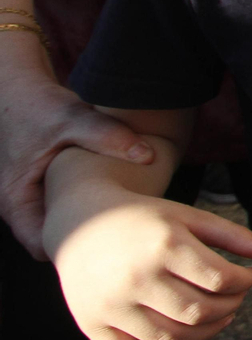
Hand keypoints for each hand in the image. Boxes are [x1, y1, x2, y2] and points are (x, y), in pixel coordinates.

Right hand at [0, 71, 154, 258]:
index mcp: (15, 200)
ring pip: (58, 227)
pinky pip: (62, 211)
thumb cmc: (37, 106)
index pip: (42, 247)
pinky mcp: (40, 191)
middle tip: (125, 231)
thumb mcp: (72, 118)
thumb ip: (108, 136)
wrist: (16, 91)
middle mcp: (17, 207)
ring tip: (121, 215)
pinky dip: (84, 208)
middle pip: (53, 242)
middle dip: (86, 241)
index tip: (109, 238)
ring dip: (86, 223)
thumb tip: (148, 155)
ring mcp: (28, 200)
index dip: (74, 248)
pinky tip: (112, 198)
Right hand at [46, 187, 251, 339]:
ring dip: (205, 334)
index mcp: (164, 246)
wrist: (79, 222)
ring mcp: (111, 306)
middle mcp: (136, 278)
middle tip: (235, 298)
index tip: (250, 277)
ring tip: (217, 318)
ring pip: (171, 338)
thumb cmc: (143, 219)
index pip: (221, 279)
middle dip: (229, 308)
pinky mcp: (91, 325)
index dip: (245, 282)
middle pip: (200, 312)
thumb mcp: (186, 216)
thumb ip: (229, 234)